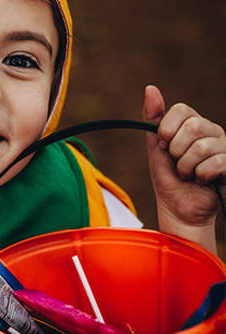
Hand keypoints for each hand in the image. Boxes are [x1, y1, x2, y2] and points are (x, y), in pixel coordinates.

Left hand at [143, 85, 225, 251]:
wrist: (178, 208)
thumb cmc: (168, 178)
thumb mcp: (156, 147)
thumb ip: (153, 119)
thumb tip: (150, 88)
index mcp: (195, 124)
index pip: (182, 109)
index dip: (167, 130)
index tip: (164, 146)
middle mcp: (214, 132)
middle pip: (194, 126)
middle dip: (176, 150)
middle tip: (177, 162)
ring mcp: (225, 148)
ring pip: (202, 147)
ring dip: (186, 167)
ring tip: (188, 174)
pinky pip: (215, 164)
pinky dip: (201, 176)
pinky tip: (202, 180)